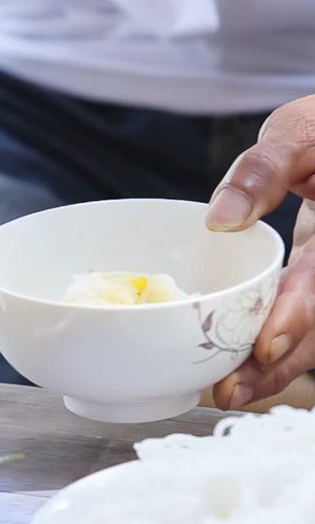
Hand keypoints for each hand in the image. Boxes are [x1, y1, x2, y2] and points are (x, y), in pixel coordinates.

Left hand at [206, 94, 314, 408]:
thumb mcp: (299, 130)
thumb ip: (262, 169)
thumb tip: (219, 219)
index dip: (299, 314)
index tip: (264, 345)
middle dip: (279, 363)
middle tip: (229, 392)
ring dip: (274, 368)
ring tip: (227, 394)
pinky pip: (304, 318)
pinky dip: (275, 347)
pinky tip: (240, 368)